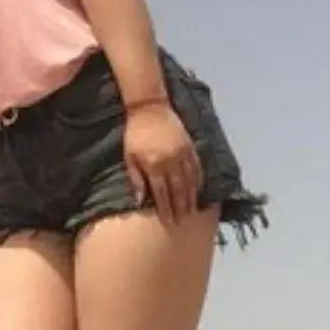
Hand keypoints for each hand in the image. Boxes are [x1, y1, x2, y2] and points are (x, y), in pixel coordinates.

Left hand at [123, 101, 201, 224]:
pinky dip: (199, 180)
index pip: (162, 193)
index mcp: (154, 165)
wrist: (149, 108)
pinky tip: (199, 189)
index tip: (169, 222)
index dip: (166, 208)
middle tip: (183, 222)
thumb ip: (136, 179)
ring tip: (193, 211)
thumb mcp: (129, 156)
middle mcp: (171, 161)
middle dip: (181, 207)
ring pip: (190, 180)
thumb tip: (140, 201)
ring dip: (192, 197)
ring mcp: (183, 153)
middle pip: (178, 190)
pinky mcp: (190, 146)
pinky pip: (197, 167)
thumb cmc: (135, 133)